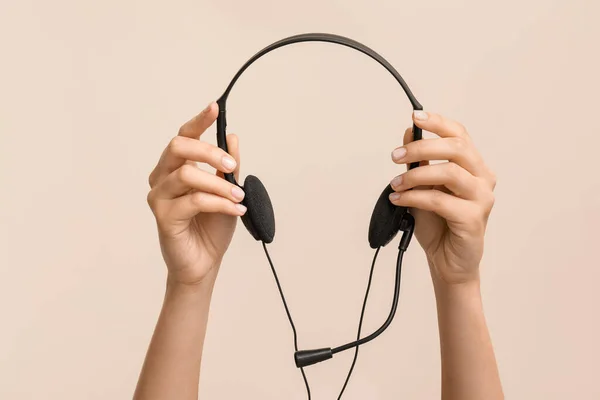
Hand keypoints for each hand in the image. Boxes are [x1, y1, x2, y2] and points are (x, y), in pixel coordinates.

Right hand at [146, 102, 245, 285]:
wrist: (205, 262)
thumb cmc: (211, 227)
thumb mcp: (227, 191)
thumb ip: (227, 167)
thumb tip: (232, 137)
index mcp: (176, 167)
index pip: (184, 136)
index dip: (198, 121)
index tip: (215, 108)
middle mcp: (162, 177)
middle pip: (178, 147)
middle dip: (209, 152)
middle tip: (232, 166)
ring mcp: (159, 197)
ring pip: (188, 174)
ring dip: (220, 184)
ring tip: (239, 196)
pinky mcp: (163, 217)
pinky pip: (193, 200)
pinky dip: (220, 202)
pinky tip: (237, 208)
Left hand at [389, 111, 495, 284]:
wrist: (446, 261)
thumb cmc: (438, 224)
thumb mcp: (422, 187)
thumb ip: (418, 163)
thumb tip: (408, 134)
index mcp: (473, 166)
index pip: (460, 135)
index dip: (438, 123)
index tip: (415, 117)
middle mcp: (482, 178)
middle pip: (457, 148)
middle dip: (422, 148)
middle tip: (396, 155)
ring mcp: (481, 198)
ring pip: (449, 173)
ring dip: (416, 175)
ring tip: (395, 183)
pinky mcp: (473, 218)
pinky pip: (441, 200)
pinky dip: (415, 197)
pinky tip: (400, 199)